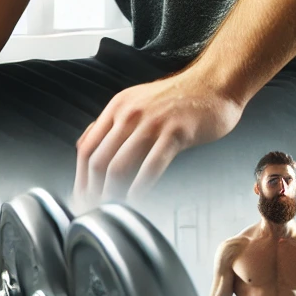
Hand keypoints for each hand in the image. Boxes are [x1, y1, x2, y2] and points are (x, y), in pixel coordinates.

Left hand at [74, 70, 243, 202]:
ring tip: (114, 211)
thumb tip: (86, 147)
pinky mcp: (176, 132)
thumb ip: (113, 123)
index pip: (87, 147)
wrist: (214, 84)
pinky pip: (151, 165)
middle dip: (93, 191)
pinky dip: (140, 186)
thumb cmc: (179, 97)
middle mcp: (130, 113)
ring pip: (119, 165)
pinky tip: (138, 199)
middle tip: (96, 212)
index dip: (81, 178)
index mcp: (118, 107)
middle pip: (98, 160)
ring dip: (113, 194)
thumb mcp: (137, 102)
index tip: (83, 197)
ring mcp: (152, 122)